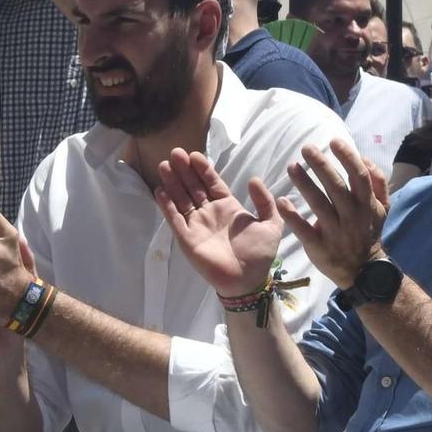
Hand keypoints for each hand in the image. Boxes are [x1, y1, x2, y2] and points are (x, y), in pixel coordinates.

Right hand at [153, 147, 283, 297]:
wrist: (248, 280)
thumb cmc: (260, 253)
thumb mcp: (271, 223)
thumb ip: (265, 201)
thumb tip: (254, 178)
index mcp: (228, 207)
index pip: (212, 183)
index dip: (203, 169)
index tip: (195, 154)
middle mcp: (210, 213)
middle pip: (193, 187)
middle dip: (185, 170)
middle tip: (175, 152)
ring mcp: (197, 225)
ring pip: (181, 199)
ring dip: (173, 182)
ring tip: (164, 165)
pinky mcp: (187, 238)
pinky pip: (175, 219)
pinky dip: (167, 205)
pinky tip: (160, 190)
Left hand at [260, 138, 390, 287]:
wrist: (363, 270)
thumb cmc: (369, 232)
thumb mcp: (382, 208)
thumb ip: (378, 182)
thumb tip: (365, 158)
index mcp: (367, 204)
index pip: (359, 176)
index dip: (347, 157)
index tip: (333, 141)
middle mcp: (352, 216)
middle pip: (336, 187)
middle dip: (321, 165)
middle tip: (306, 148)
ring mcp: (335, 232)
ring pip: (319, 204)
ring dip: (305, 184)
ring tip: (292, 166)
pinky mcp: (319, 246)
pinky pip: (304, 230)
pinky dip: (293, 216)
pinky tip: (282, 201)